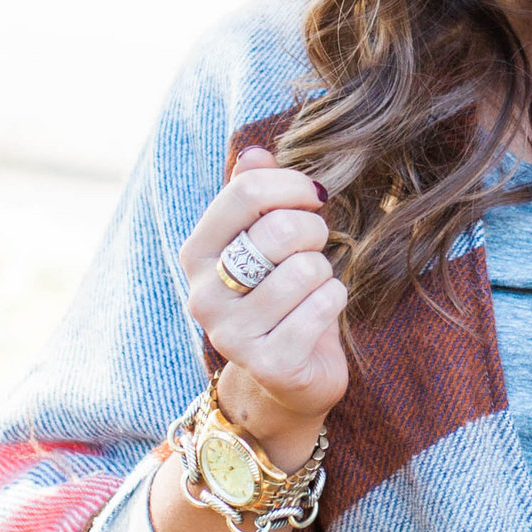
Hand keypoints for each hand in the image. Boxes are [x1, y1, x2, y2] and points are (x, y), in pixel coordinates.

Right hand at [179, 149, 350, 463]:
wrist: (285, 379)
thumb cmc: (279, 297)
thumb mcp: (263, 242)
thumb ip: (255, 195)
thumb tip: (255, 152)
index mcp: (196, 253)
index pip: (246, 191)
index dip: (292, 186)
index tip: (313, 196)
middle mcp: (203, 294)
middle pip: (279, 230)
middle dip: (314, 233)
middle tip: (315, 250)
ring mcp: (231, 334)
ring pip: (306, 270)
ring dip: (325, 274)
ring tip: (313, 289)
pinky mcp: (268, 363)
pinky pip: (323, 306)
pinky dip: (335, 302)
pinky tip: (321, 314)